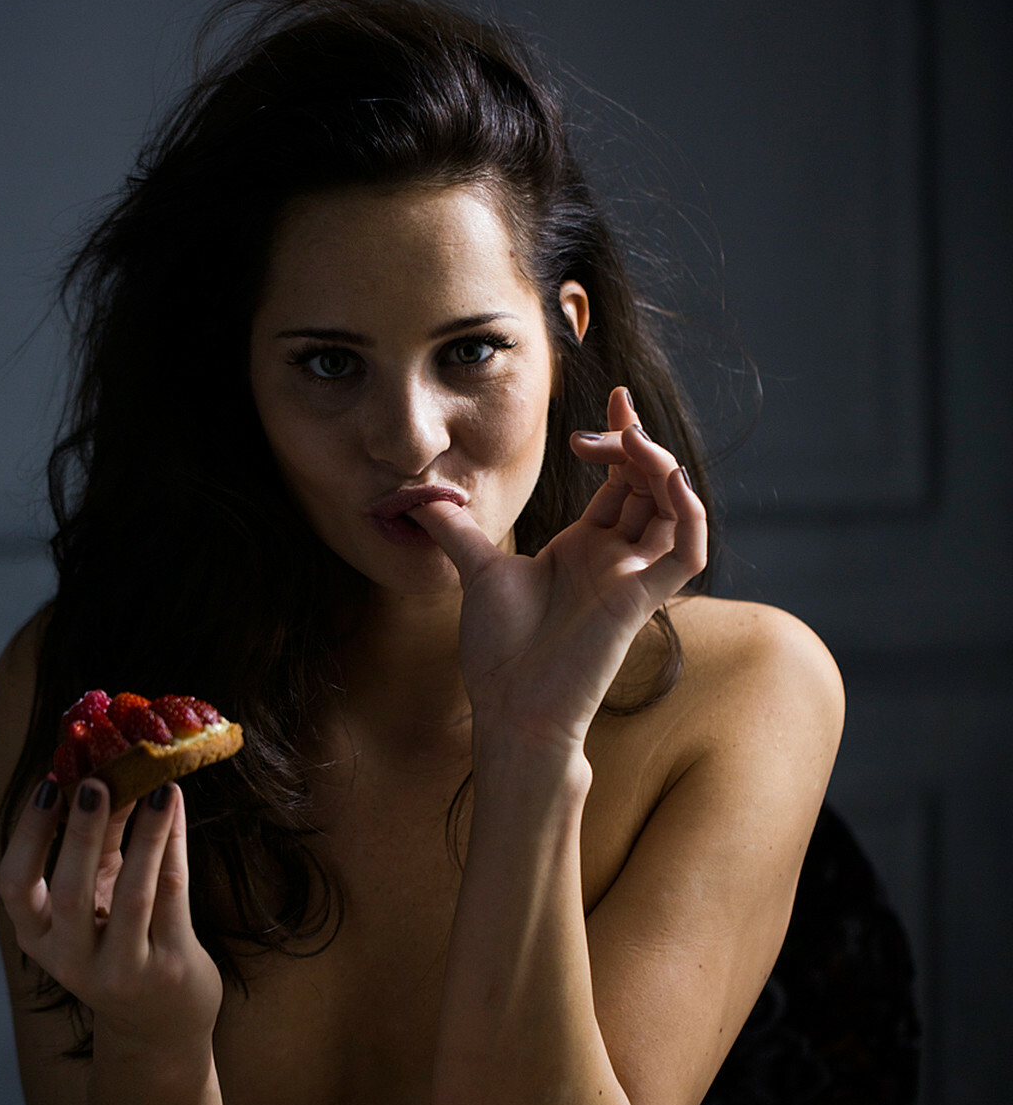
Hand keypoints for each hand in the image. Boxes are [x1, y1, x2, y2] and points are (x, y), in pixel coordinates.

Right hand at [0, 778, 222, 1049]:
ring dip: (145, 835)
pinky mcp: (170, 968)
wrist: (160, 1021)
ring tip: (156, 787)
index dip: (28, 835)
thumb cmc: (120, 940)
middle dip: (81, 833)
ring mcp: (123, 970)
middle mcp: (72, 960)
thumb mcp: (96, 896)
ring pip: (133, 895)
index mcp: (39, 937)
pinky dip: (173, 847)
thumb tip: (108, 767)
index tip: (47, 786)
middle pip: (69, 893)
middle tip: (95, 781)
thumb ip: (99, 840)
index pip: (15, 886)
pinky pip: (172, 898)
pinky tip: (175, 809)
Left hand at [414, 387, 706, 751]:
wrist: (510, 707)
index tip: (613, 397)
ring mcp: (633, 579)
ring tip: (633, 440)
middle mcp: (616, 558)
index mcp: (585, 547)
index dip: (622, 436)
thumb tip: (415, 497)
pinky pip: (688, 553)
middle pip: (649, 483)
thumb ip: (453, 530)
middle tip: (608, 421)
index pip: (620, 478)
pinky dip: (689, 514)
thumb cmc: (500, 652)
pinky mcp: (642, 602)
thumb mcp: (474, 571)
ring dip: (662, 467)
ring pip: (674, 508)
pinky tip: (670, 479)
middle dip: (635, 442)